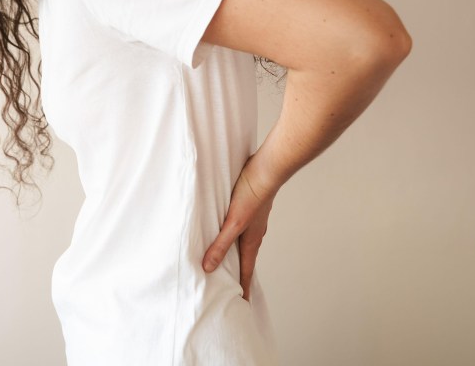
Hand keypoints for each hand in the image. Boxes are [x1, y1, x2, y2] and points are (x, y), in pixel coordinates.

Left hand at [202, 153, 277, 301]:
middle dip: (240, 274)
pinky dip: (234, 236)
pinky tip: (227, 229)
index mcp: (251, 241)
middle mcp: (254, 233)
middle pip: (246, 259)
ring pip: (243, 243)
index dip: (243, 287)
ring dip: (236, 253)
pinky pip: (241, 228)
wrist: (266, 170)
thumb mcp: (233, 223)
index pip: (246, 271)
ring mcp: (253, 221)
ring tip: (227, 261)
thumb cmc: (251, 195)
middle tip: (233, 288)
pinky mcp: (249, 208)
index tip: (242, 303)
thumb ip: (220, 244)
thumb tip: (208, 267)